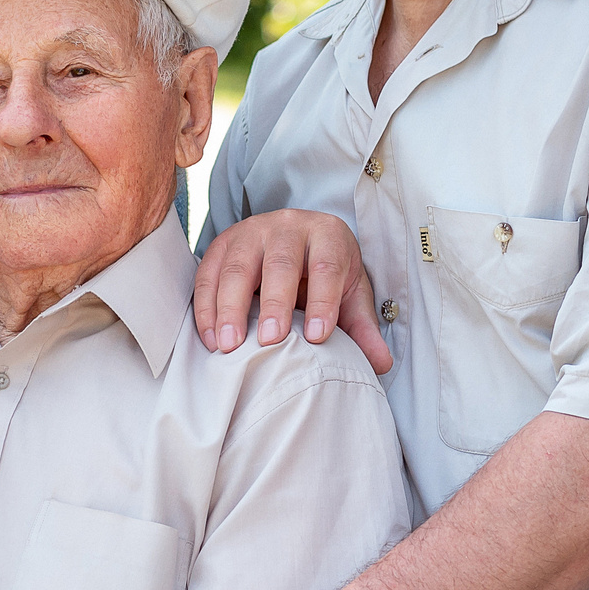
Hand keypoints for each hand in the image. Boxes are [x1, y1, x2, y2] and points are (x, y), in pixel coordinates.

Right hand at [194, 209, 391, 371]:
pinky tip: (211, 338)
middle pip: (280, 262)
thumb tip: (381, 363)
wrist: (296, 240)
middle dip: (273, 303)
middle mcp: (289, 226)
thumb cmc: (324, 271)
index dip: (323, 301)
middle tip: (269, 340)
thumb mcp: (349, 292)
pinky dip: (206, 308)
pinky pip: (208, 274)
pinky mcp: (222, 244)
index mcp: (327, 234)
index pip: (327, 266)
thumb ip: (361, 326)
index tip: (318, 336)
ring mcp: (251, 232)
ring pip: (237, 267)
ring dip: (230, 308)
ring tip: (229, 346)